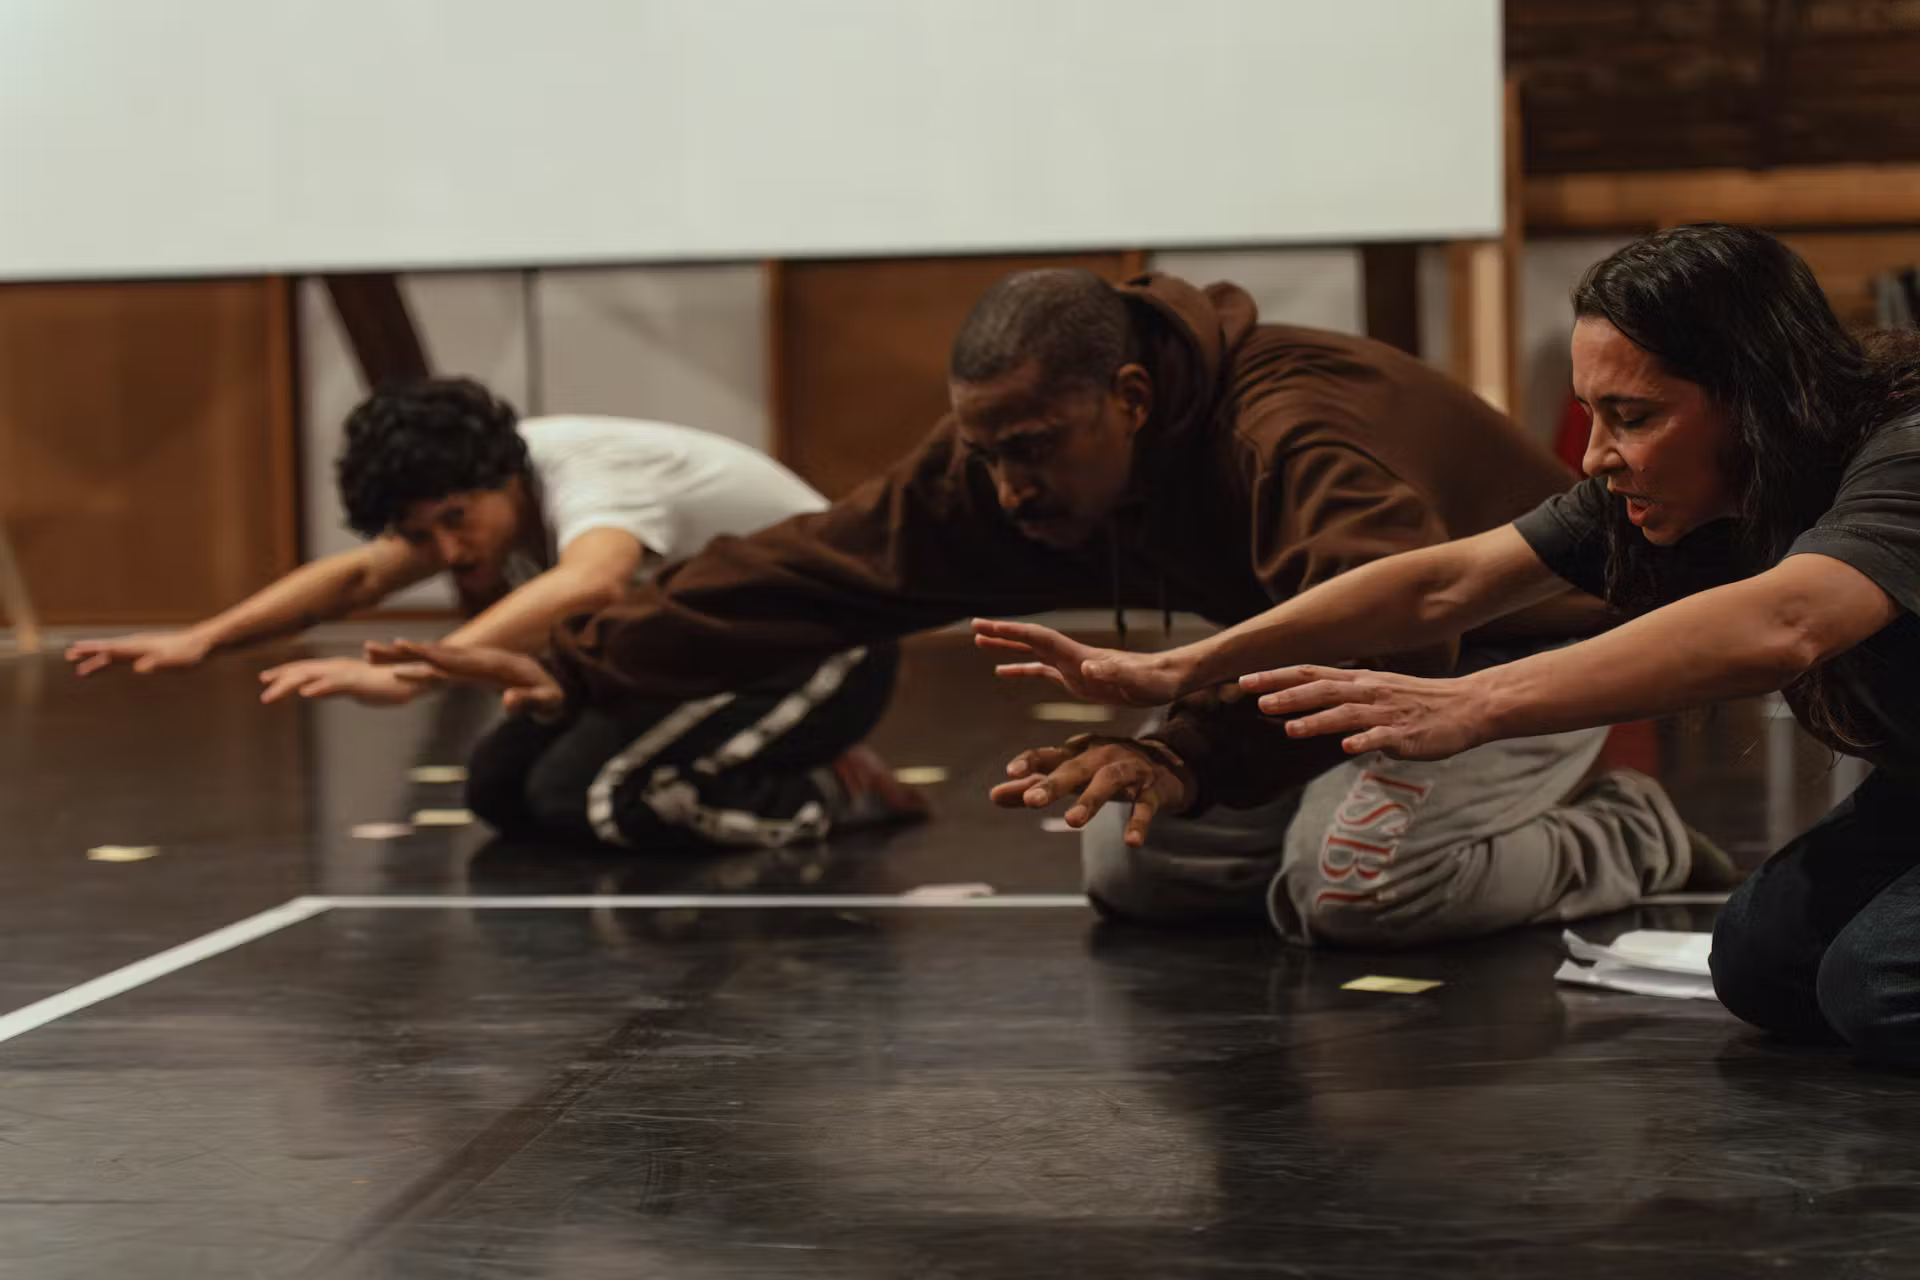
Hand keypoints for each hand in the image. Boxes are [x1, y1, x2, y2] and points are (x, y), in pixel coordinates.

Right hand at [66, 630, 211, 676]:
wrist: (199, 641)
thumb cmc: (187, 651)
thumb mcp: (173, 658)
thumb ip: (156, 662)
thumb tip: (138, 668)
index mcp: (139, 646)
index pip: (111, 648)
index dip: (93, 650)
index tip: (76, 651)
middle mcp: (136, 644)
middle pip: (107, 648)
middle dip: (88, 652)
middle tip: (69, 655)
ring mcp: (140, 646)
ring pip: (113, 651)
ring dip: (97, 655)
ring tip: (81, 660)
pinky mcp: (146, 650)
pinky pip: (122, 654)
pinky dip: (109, 657)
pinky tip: (106, 660)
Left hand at [258, 657, 428, 705]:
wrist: (417, 677)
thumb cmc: (390, 683)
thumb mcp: (355, 688)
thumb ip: (334, 688)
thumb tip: (314, 691)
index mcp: (338, 668)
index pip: (305, 669)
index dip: (284, 672)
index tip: (264, 679)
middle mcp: (339, 666)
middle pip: (303, 671)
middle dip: (280, 680)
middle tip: (262, 693)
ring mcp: (347, 673)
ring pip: (311, 676)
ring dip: (288, 685)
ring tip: (269, 696)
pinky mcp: (358, 681)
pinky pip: (334, 684)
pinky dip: (318, 687)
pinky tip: (304, 694)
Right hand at [366, 639, 565, 717]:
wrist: (561, 683)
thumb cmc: (555, 696)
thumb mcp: (548, 702)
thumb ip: (529, 702)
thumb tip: (506, 702)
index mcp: (495, 665)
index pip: (459, 662)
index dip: (433, 658)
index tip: (409, 654)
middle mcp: (481, 659)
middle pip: (440, 653)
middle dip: (409, 651)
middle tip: (376, 647)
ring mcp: (476, 662)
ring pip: (436, 655)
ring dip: (407, 653)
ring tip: (374, 650)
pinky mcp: (473, 668)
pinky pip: (440, 663)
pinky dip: (418, 661)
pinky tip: (399, 663)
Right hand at [971, 619, 1184, 706]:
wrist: (1166, 680)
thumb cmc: (1154, 680)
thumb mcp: (1136, 680)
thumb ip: (1113, 672)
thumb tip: (1087, 665)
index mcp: (1079, 655)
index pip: (1038, 638)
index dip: (1011, 632)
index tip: (985, 626)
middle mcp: (1071, 656)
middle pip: (1029, 639)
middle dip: (1001, 633)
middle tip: (973, 626)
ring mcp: (1072, 665)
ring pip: (1031, 652)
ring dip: (1005, 646)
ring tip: (979, 643)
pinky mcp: (1076, 678)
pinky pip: (1041, 672)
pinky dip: (1020, 669)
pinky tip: (1003, 672)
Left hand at [989, 735, 1192, 848]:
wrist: (1167, 762)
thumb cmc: (1105, 768)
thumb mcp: (1071, 773)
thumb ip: (1032, 785)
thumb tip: (993, 795)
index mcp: (1078, 751)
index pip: (1050, 754)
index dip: (1030, 761)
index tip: (1010, 773)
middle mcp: (1102, 755)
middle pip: (1076, 767)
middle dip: (1054, 783)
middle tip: (1031, 801)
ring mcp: (1129, 770)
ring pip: (1108, 781)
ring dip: (1090, 799)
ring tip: (1072, 821)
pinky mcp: (1153, 790)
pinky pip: (1145, 806)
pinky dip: (1138, 823)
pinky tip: (1131, 843)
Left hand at [1241, 665, 1489, 760]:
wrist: (1467, 707)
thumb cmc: (1418, 702)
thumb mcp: (1375, 692)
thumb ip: (1342, 698)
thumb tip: (1306, 707)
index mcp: (1358, 681)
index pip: (1310, 674)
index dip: (1276, 676)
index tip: (1244, 680)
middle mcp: (1368, 692)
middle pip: (1322, 689)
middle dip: (1289, 695)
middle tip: (1256, 699)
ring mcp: (1387, 713)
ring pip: (1347, 714)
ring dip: (1318, 720)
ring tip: (1290, 729)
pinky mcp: (1406, 733)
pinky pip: (1382, 737)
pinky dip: (1364, 741)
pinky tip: (1347, 748)